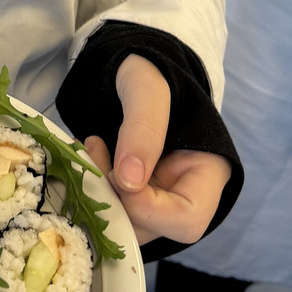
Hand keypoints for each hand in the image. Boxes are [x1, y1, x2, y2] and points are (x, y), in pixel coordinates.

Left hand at [82, 54, 230, 245]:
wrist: (135, 63)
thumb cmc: (151, 70)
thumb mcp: (148, 88)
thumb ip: (144, 128)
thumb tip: (129, 181)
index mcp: (207, 172)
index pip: (188, 219)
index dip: (149, 210)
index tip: (119, 174)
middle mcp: (183, 193)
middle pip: (151, 228)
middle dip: (115, 199)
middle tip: (94, 152)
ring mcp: (156, 196)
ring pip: (124, 222)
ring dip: (97, 192)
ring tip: (87, 147)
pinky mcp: (130, 192)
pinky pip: (108, 205)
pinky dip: (90, 186)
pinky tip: (84, 155)